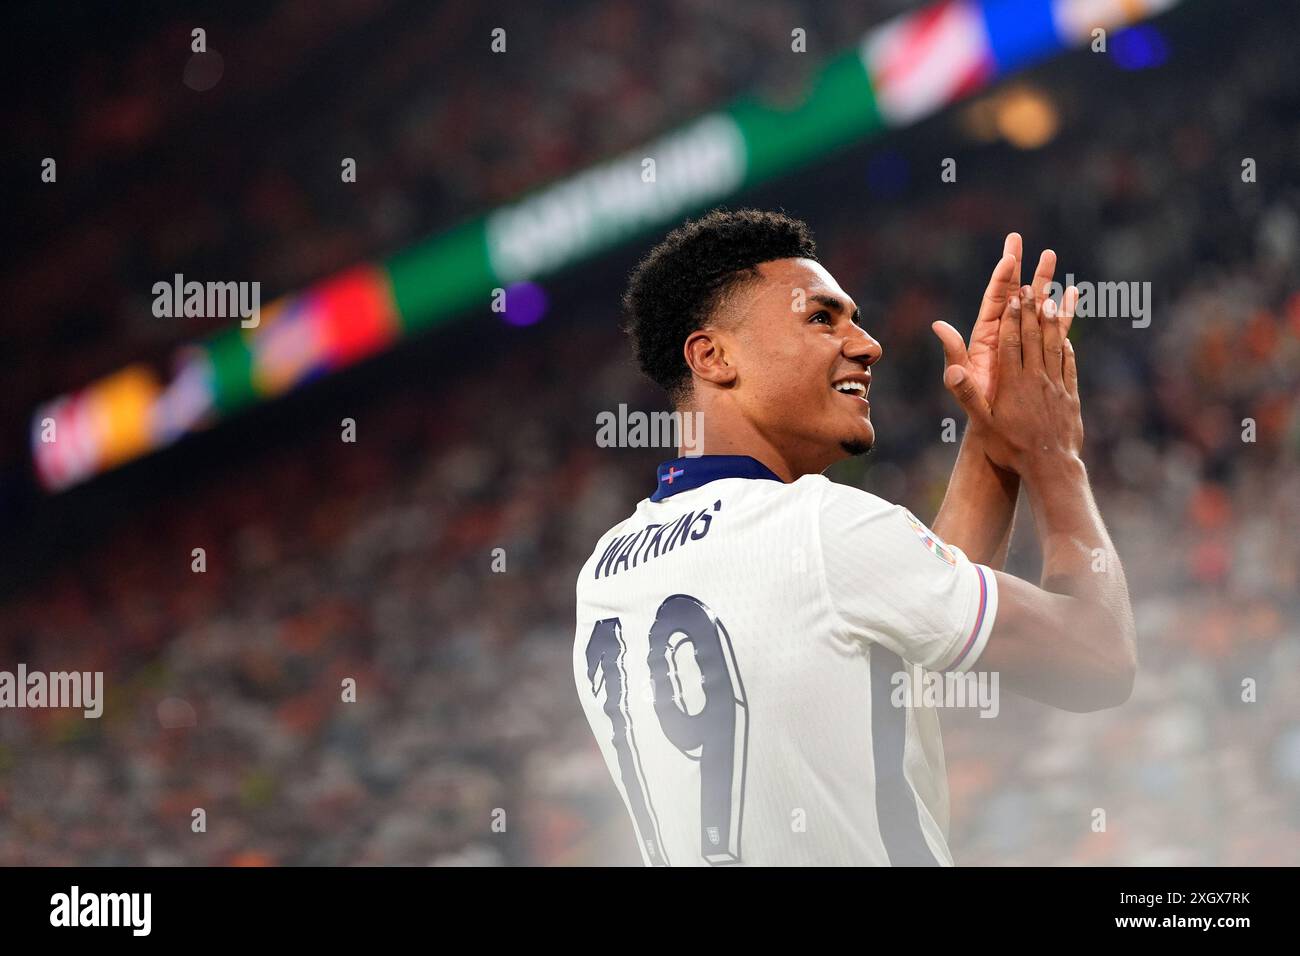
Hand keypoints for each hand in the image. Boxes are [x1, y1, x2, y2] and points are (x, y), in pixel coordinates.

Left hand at [932, 234, 1063, 414]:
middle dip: (1017, 267)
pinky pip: (1052, 326)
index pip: (994, 299)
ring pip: (1034, 304)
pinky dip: (1062, 309)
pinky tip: (1072, 292)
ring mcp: (1021, 340)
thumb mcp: (962, 378)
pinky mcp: (1038, 352)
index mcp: (985, 335)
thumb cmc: (976, 404)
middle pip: (1012, 293)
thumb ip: (953, 352)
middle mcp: (1003, 333)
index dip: (1000, 278)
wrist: (997, 427)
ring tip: (1051, 255)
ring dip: (1043, 281)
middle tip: (1018, 239)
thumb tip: (938, 326)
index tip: (1008, 256)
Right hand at [947, 283, 1083, 475]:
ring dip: (1052, 321)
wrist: (1050, 468)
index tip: (1012, 294)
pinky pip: (1068, 365)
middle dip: (1031, 309)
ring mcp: (1056, 386)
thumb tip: (952, 368)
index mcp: (1013, 382)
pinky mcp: (1069, 397)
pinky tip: (1065, 339)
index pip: (1012, 342)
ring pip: (1054, 346)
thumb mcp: (982, 423)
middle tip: (1030, 286)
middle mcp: (1036, 379)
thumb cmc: (1010, 448)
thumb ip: (966, 393)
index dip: (1012, 317)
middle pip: (1034, 337)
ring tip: (1052, 298)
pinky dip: (1066, 348)